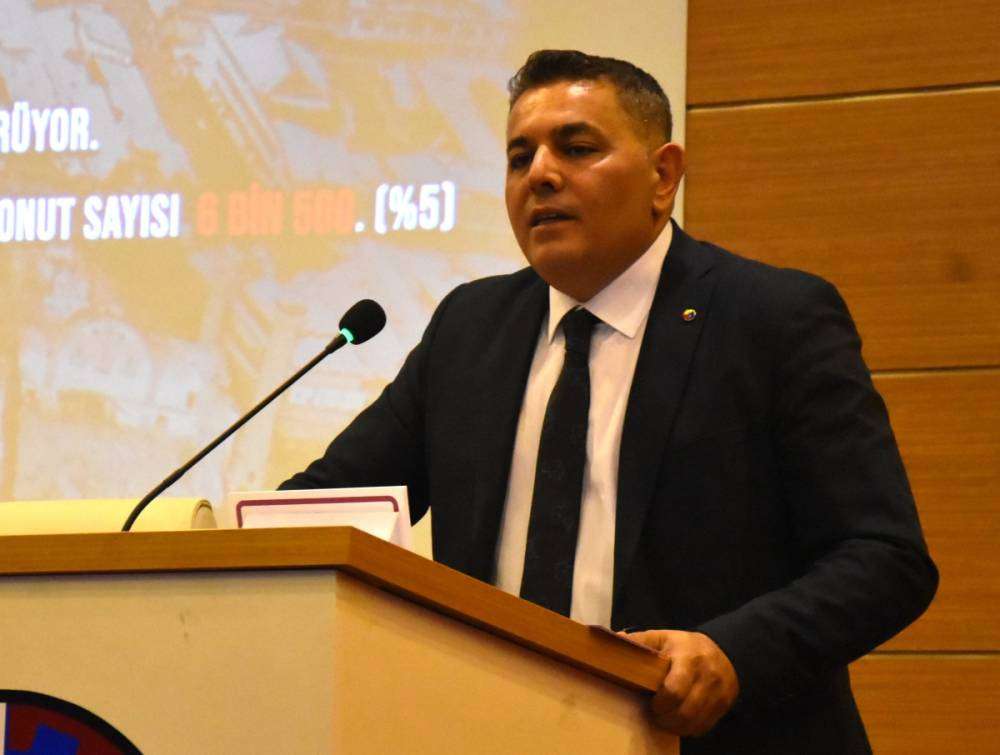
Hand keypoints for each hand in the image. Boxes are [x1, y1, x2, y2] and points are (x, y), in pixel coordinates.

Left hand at [624, 629, 738, 736]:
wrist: (725, 651)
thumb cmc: (685, 646)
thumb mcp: (663, 637)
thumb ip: (639, 641)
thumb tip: (614, 640)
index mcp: (689, 658)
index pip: (674, 689)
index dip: (660, 703)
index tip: (651, 702)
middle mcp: (707, 676)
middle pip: (685, 711)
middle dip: (665, 718)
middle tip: (655, 714)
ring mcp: (719, 693)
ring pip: (694, 723)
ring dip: (676, 726)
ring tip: (665, 719)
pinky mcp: (724, 705)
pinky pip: (704, 727)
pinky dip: (689, 728)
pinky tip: (679, 720)